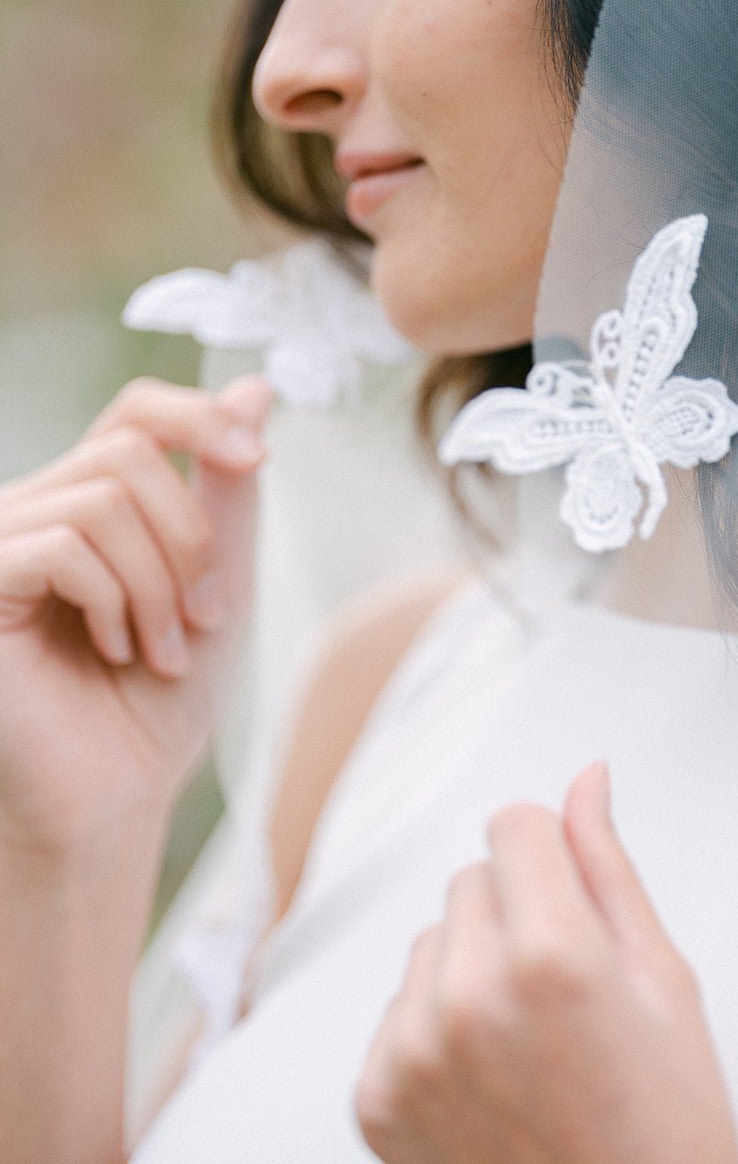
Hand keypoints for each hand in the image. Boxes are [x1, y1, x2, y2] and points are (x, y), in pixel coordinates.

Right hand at [0, 374, 272, 852]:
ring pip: (104, 500)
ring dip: (159, 584)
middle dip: (188, 537)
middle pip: (128, 451)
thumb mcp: (216, 579)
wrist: (113, 797)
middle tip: (204, 617)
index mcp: (87, 501)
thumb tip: (254, 386)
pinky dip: (113, 601)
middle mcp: (34, 509)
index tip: (257, 457)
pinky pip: (62, 547)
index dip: (198, 416)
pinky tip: (116, 653)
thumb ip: (227, 487)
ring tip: (163, 650)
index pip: (134, 411)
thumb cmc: (159, 698)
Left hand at [354, 762, 737, 1163]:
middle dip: (516, 911)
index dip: (553, 856)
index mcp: (551, 955)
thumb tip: (588, 782)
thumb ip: (609, 868)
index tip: (574, 901)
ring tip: (530, 1042)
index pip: (515, 822)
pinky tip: (491, 1079)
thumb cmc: (662, 1134)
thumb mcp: (663, 985)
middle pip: (471, 878)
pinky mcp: (378, 1098)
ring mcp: (415, 1051)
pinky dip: (434, 1030)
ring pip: (431, 942)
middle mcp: (469, 997)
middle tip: (565, 992)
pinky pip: (398, 1010)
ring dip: (469, 968)